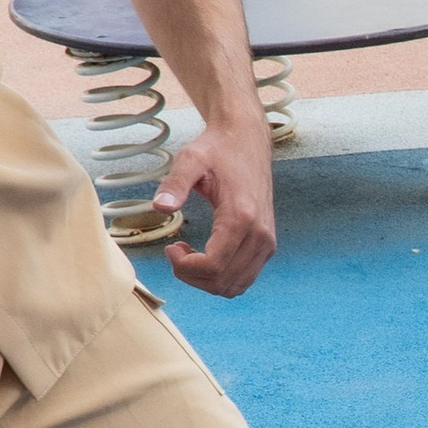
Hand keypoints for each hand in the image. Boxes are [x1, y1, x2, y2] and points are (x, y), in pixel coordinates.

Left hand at [153, 108, 276, 296]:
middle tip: (176, 251)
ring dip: (206, 280)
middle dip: (192, 275)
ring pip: (235, 286)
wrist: (247, 141)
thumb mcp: (190, 160)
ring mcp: (267, 242)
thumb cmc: (217, 150)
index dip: (185, 267)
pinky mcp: (267, 245)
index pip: (214, 266)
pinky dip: (221, 277)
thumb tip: (160, 206)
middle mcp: (260, 234)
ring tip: (190, 255)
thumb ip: (174, 183)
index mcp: (241, 217)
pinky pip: (244, 278)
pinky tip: (206, 256)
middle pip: (223, 282)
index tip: (170, 248)